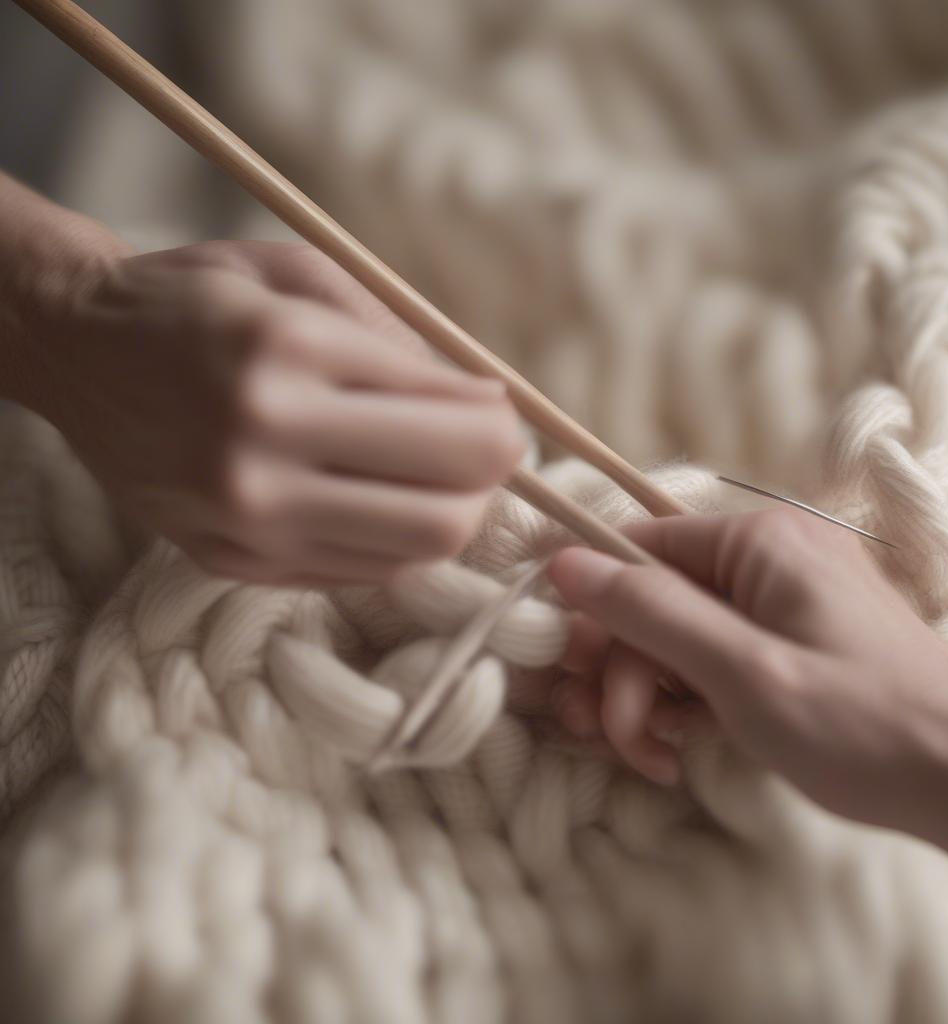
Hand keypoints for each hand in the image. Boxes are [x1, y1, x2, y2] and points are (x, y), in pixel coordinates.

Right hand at [23, 240, 524, 584]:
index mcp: (289, 354)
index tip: (496, 407)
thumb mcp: (300, 276)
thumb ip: (400, 338)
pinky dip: (394, 539)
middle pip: (449, 509)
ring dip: (452, 514)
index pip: (454, 422)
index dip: (498, 420)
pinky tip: (377, 498)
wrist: (77, 353)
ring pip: (415, 552)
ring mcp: (246, 517)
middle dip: (491, 479)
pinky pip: (361, 572)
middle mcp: (265, 446)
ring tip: (435, 474)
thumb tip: (484, 402)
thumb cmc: (199, 300)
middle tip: (484, 448)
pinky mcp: (232, 561)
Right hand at [548, 510, 947, 881]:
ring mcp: (779, 603)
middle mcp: (765, 558)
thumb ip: (649, 611)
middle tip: (618, 739)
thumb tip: (563, 560)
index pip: (636, 548)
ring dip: (648, 699)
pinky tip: (678, 753)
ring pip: (676, 637)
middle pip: (652, 599)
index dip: (593, 608)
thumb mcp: (741, 670)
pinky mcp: (789, 645)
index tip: (573, 676)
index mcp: (756, 540)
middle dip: (624, 672)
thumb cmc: (862, 725)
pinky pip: (711, 660)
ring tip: (653, 759)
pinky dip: (685, 705)